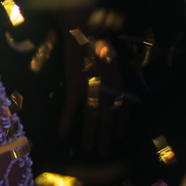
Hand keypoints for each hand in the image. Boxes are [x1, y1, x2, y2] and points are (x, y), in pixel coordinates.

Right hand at [58, 29, 127, 155]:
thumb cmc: (100, 44)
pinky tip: (62, 132)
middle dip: (106, 137)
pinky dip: (65, 121)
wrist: (84, 33)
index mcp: (118, 85)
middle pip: (108, 120)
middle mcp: (107, 91)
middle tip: (102, 152)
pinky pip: (69, 109)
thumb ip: (113, 80)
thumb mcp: (113, 63)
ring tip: (87, 148)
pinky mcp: (73, 87)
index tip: (120, 137)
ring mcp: (90, 90)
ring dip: (89, 135)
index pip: (123, 111)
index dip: (122, 126)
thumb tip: (112, 91)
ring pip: (91, 119)